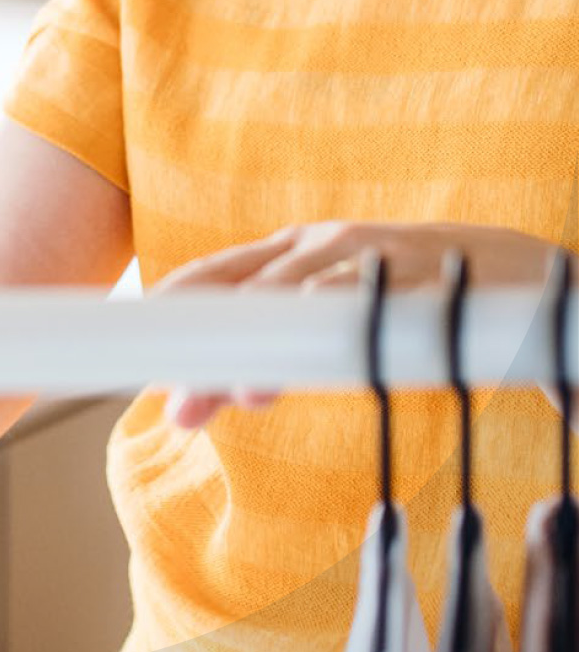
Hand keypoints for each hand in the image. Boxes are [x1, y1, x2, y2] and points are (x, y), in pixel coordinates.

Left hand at [154, 220, 558, 430]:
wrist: (515, 266)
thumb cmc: (413, 292)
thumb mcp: (344, 304)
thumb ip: (292, 341)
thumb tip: (235, 388)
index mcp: (297, 249)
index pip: (218, 274)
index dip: (174, 308)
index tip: (136, 350)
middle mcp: (321, 244)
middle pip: (241, 293)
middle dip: (203, 348)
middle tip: (174, 406)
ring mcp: (362, 255)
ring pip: (292, 299)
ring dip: (263, 353)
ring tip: (240, 399)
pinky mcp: (406, 274)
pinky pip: (360, 296)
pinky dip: (329, 319)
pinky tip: (307, 348)